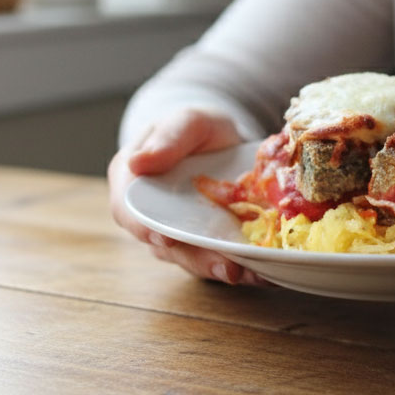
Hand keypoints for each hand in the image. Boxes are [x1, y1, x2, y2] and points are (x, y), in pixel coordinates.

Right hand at [108, 108, 270, 286]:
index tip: (167, 240)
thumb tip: (137, 162)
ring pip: (195, 260)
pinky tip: (264, 270)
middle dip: (198, 260)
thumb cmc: (199, 129)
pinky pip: (220, 260)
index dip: (146, 228)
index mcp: (132, 185)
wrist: (225, 142)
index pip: (129, 211)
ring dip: (223, 269)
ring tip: (251, 272)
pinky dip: (243, 267)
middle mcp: (150, 218)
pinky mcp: (206, 246)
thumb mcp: (188, 122)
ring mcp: (178, 236)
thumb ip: (168, 138)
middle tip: (226, 267)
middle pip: (166, 246)